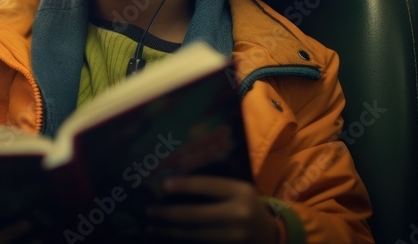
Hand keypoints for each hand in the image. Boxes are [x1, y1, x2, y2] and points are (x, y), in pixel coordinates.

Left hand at [146, 176, 279, 242]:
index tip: (162, 185)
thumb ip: (214, 186)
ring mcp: (235, 236)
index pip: (207, 186)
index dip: (183, 185)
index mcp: (241, 191)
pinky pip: (200, 243)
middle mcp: (239, 214)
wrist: (268, 232)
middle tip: (149, 210)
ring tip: (151, 226)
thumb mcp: (237, 190)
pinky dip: (181, 239)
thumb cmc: (246, 204)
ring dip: (170, 230)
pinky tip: (167, 235)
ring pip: (195, 234)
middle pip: (197, 215)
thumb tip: (175, 180)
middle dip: (169, 213)